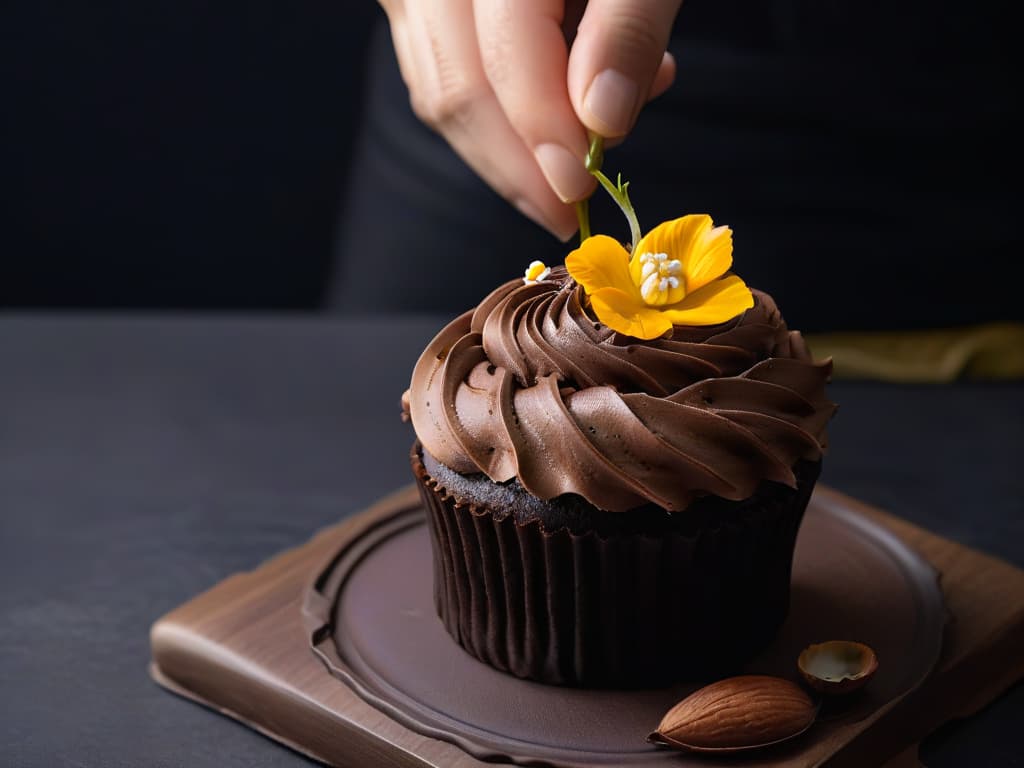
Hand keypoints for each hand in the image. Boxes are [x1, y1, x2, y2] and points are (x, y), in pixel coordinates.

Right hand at [379, 0, 680, 239]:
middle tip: (564, 209)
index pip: (500, 53)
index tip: (580, 190)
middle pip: (453, 86)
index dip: (540, 132)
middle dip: (514, 164)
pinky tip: (551, 107)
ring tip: (572, 152)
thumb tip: (601, 123)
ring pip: (437, 88)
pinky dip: (492, 109)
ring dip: (503, 147)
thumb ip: (627, 28)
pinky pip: (436, 70)